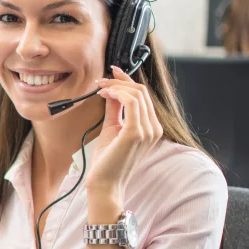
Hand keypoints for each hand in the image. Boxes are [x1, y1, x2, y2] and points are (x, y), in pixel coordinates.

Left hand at [86, 65, 163, 198]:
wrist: (105, 183)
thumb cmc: (108, 160)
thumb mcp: (112, 128)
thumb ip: (114, 109)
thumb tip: (110, 90)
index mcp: (150, 127)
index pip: (143, 96)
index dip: (128, 80)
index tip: (113, 71)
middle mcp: (153, 128)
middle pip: (141, 91)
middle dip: (119, 81)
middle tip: (101, 81)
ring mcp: (147, 131)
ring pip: (137, 94)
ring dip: (116, 86)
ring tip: (100, 88)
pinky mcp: (135, 132)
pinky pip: (130, 102)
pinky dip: (117, 93)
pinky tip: (104, 94)